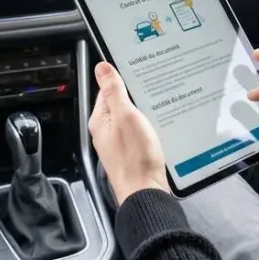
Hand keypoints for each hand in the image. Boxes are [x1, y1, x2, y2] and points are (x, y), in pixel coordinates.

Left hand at [88, 61, 169, 203]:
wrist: (145, 191)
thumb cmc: (135, 156)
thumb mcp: (126, 116)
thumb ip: (114, 91)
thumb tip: (101, 68)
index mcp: (100, 120)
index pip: (107, 90)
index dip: (123, 80)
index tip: (139, 72)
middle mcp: (106, 131)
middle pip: (120, 104)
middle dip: (135, 95)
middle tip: (154, 87)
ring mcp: (118, 143)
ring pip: (130, 118)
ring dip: (143, 111)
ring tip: (159, 103)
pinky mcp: (131, 152)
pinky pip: (138, 131)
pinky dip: (147, 125)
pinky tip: (159, 124)